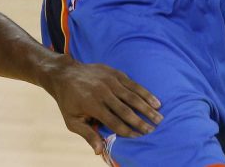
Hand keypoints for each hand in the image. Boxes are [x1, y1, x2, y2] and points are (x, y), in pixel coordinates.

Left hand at [45, 57, 162, 156]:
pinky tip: (154, 100)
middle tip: (154, 129)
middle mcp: (103, 92)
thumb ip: (87, 135)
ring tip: (159, 116)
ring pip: (132, 95)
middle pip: (126, 109)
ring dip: (147, 106)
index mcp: (92, 105)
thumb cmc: (69, 101)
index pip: (114, 122)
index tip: (140, 138)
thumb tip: (100, 151)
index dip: (127, 131)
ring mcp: (110, 80)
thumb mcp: (72, 121)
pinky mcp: (114, 73)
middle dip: (141, 121)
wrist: (65, 74)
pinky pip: (132, 84)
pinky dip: (144, 92)